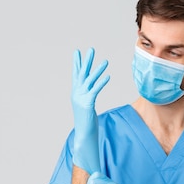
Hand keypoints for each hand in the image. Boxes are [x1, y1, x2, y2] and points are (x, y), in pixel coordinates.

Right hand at [71, 47, 109, 172]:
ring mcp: (81, 98)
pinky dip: (101, 82)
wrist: (83, 134)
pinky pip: (95, 90)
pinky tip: (108, 76)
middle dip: (86, 61)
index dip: (77, 63)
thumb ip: (87, 97)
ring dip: (97, 70)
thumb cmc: (86, 121)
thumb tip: (89, 93)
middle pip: (82, 74)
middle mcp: (77, 93)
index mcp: (76, 93)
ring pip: (90, 80)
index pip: (76, 74)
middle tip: (91, 49)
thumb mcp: (85, 106)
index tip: (77, 52)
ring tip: (106, 61)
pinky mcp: (87, 104)